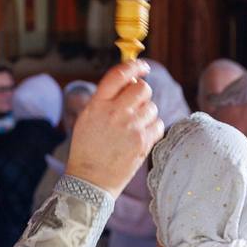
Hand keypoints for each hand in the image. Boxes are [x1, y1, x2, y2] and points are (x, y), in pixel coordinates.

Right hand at [65, 60, 163, 196]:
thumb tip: (129, 81)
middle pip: (142, 88)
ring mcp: (131, 128)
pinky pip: (159, 124)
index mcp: (98, 104)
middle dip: (141, 93)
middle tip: (135, 104)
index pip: (120, 74)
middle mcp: (115, 113)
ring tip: (133, 127)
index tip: (143, 66)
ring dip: (146, 113)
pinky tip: (140, 136)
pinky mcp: (143, 142)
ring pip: (152, 107)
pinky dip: (153, 128)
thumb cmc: (87, 149)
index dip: (135, 65)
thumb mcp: (87, 118)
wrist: (90, 181)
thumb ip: (105, 99)